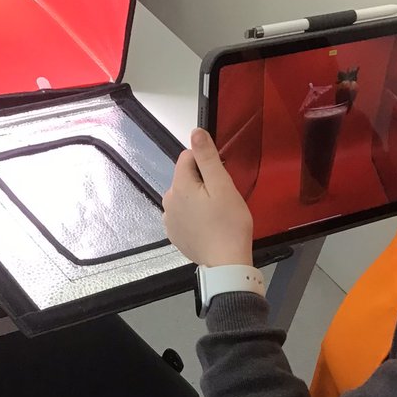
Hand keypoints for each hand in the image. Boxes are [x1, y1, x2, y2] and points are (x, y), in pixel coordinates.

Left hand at [162, 129, 253, 266]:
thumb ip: (207, 157)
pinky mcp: (174, 234)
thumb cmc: (229, 225)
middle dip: (202, 182)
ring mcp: (169, 219)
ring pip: (184, 196)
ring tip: (216, 214)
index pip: (187, 157)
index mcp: (179, 186)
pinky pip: (183, 214)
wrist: (225, 263)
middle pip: (185, 177)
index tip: (220, 178)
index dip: (206, 162)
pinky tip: (208, 225)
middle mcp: (168, 201)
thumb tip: (195, 132)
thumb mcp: (222, 186)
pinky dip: (194, 215)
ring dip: (198, 199)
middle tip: (221, 199)